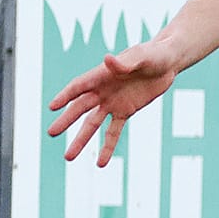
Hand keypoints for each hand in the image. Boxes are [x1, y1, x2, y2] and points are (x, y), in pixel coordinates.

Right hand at [47, 39, 180, 165]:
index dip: (65, 96)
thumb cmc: (153, 54)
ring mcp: (112, 102)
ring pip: (93, 124)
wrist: (167, 62)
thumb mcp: (141, 57)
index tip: (52, 107)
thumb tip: (108, 59)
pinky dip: (108, 146)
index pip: (79, 87)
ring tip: (68, 157)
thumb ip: (125, 62)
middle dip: (66, 121)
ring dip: (81, 139)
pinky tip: (101, 163)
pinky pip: (114, 131)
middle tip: (51, 133)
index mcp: (102, 74)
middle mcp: (102, 90)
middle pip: (80, 108)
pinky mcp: (126, 111)